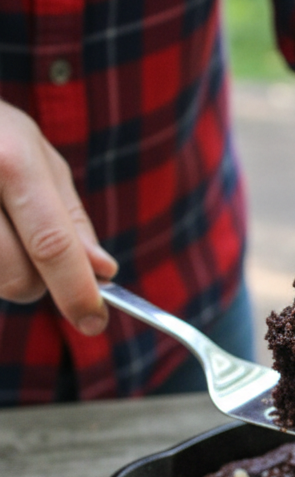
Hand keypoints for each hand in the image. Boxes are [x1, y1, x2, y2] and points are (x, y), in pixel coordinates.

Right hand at [0, 100, 116, 333]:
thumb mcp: (36, 154)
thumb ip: (70, 217)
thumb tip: (103, 271)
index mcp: (9, 160)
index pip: (51, 244)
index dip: (77, 291)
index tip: (94, 322)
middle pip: (16, 277)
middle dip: (37, 283)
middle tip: (33, 254)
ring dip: (5, 274)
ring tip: (2, 228)